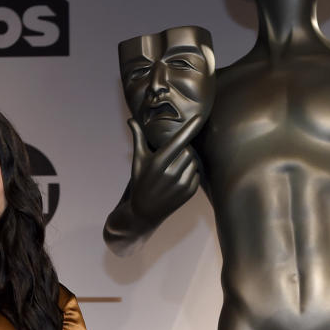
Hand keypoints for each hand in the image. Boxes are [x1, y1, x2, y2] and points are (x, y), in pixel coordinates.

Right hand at [127, 113, 204, 227]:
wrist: (144, 212)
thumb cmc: (140, 181)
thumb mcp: (138, 160)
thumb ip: (138, 137)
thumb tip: (131, 119)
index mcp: (158, 162)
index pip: (178, 141)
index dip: (189, 128)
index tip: (199, 117)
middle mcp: (170, 174)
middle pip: (188, 150)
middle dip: (183, 149)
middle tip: (173, 155)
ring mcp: (181, 185)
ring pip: (194, 162)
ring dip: (188, 161)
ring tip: (174, 167)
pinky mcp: (188, 193)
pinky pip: (197, 174)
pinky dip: (191, 172)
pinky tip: (178, 178)